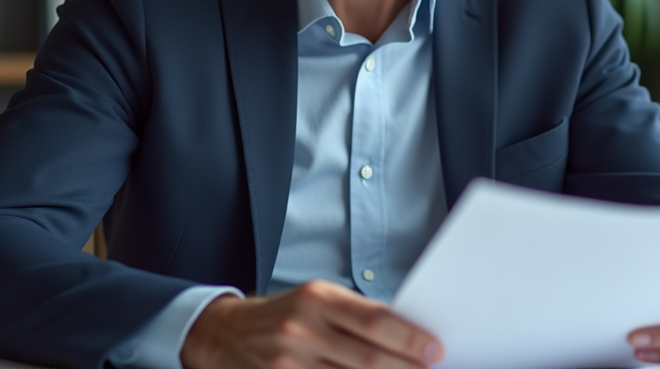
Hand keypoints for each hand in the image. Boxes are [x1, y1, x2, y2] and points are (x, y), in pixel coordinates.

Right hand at [180, 279, 443, 368]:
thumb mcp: (317, 301)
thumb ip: (356, 316)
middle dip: (405, 368)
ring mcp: (288, 363)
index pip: (374, 320)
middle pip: (367, 359)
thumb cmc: (284, 315)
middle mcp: (302, 328)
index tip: (435, 349)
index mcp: (317, 299)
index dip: (408, 337)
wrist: (224, 333)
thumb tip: (406, 336)